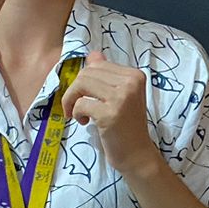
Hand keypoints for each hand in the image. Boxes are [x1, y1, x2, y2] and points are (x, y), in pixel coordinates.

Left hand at [62, 51, 163, 179]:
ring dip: (72, 101)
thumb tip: (93, 54)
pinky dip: (75, 113)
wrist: (136, 153)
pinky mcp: (110, 114)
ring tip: (78, 114)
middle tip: (76, 107)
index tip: (86, 97)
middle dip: (75, 90)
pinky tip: (84, 122)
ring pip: (81, 85)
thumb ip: (107, 74)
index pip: (97, 65)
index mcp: (135, 75)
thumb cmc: (126, 125)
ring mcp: (121, 98)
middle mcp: (131, 83)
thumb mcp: (120, 95)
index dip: (84, 81)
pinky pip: (80, 104)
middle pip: (87, 73)